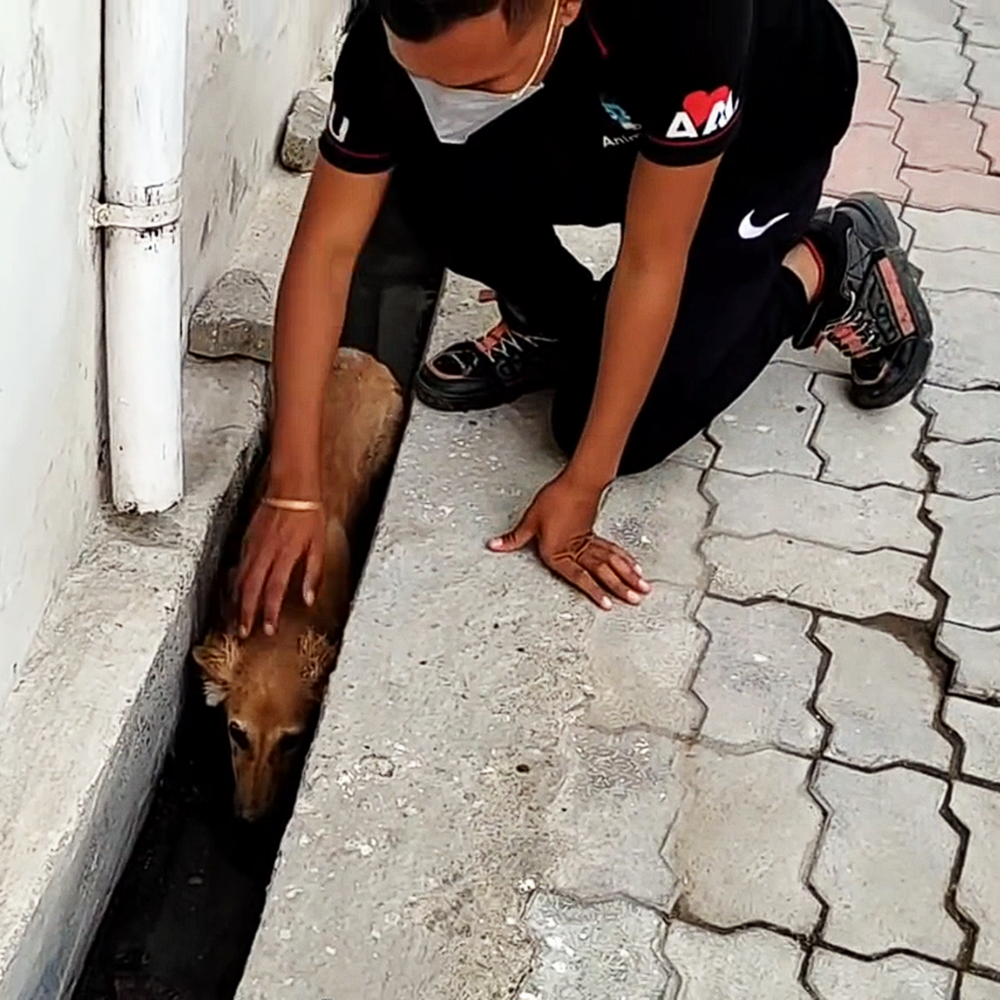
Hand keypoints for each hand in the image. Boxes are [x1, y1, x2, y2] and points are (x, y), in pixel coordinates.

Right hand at [236, 501, 325, 636]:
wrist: (292, 488)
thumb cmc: (309, 514)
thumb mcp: (319, 544)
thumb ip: (313, 573)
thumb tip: (309, 598)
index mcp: (284, 555)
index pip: (273, 591)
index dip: (269, 613)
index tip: (267, 629)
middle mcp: (265, 553)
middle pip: (250, 589)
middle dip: (244, 614)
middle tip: (241, 633)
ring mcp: (253, 546)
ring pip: (239, 580)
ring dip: (235, 602)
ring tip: (233, 620)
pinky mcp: (247, 540)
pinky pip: (237, 566)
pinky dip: (233, 584)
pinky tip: (234, 593)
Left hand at [489, 470, 650, 608]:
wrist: (576, 481)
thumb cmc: (554, 500)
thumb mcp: (531, 520)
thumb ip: (514, 538)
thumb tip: (494, 545)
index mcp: (560, 551)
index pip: (579, 576)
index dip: (594, 591)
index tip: (608, 604)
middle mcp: (578, 550)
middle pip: (603, 571)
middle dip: (621, 586)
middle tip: (636, 599)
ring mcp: (590, 542)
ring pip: (612, 563)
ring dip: (628, 576)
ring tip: (643, 588)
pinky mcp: (595, 534)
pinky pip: (613, 551)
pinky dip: (625, 560)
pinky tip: (634, 567)